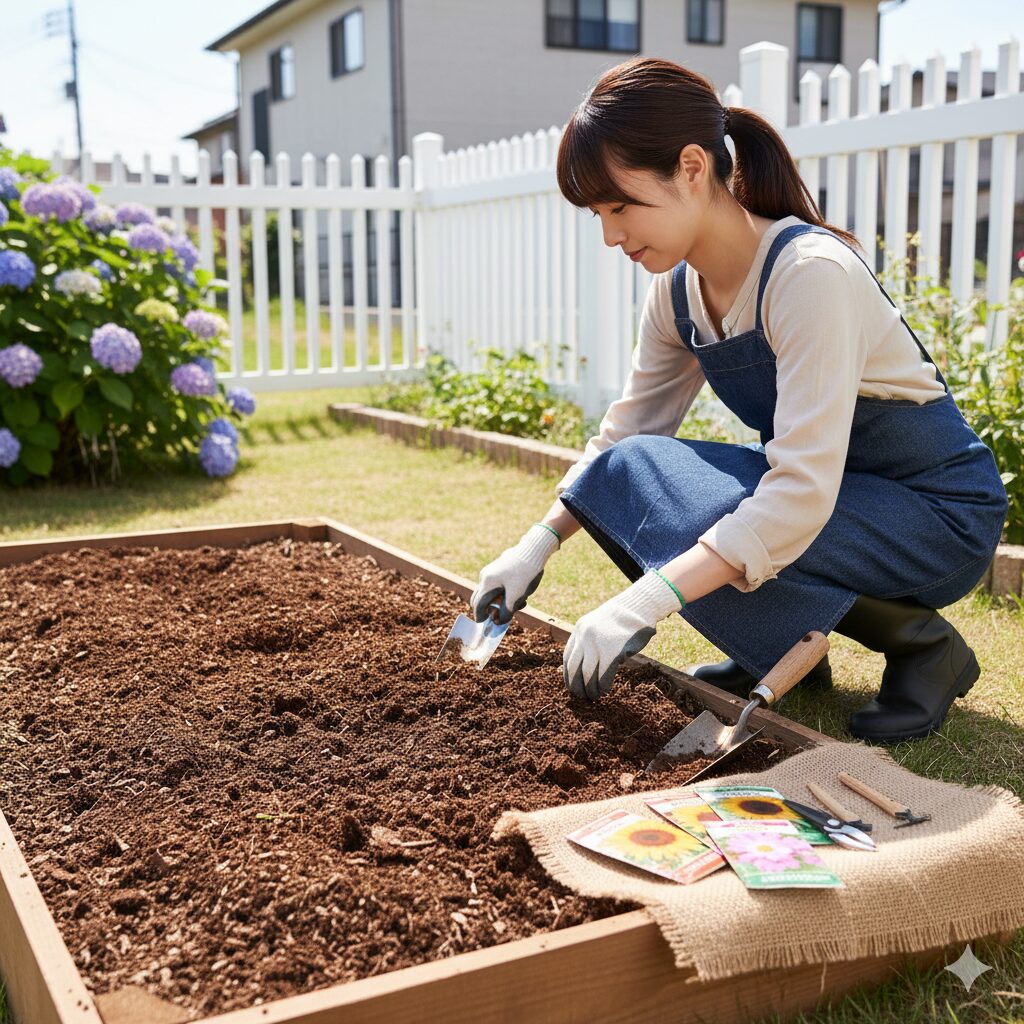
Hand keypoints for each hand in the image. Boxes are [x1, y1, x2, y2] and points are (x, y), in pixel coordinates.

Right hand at [470, 523, 559, 623]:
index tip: (486, 623)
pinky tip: (522, 592)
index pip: (478, 605)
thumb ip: (505, 612)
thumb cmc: (525, 574)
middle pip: (481, 598)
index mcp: (487, 583)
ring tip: (523, 602)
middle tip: (507, 613)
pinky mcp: (499, 567)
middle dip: (491, 608)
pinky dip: (506, 592)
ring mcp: (491, 570)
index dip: (481, 616)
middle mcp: (485, 576)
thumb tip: (497, 622)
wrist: (534, 550)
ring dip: (502, 601)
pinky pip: (498, 584)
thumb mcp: (516, 597)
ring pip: (491, 591)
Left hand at [563, 572, 682, 700]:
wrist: (638, 607)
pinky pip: (603, 674)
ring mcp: (598, 644)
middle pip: (574, 668)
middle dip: (576, 685)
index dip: (568, 674)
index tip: (572, 685)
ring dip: (590, 689)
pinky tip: (605, 690)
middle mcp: (585, 637)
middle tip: (580, 696)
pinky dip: (602, 685)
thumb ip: (589, 641)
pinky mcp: (612, 651)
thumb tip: (584, 667)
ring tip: (594, 696)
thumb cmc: (621, 620)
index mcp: (580, 630)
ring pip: (587, 674)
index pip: (568, 657)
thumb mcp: (598, 625)